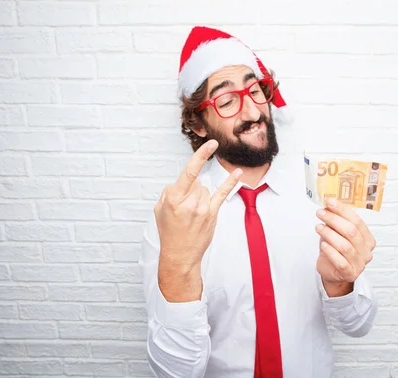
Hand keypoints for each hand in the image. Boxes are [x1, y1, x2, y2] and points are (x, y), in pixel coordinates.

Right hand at [154, 140, 241, 272]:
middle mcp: (190, 202)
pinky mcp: (212, 214)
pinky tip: (237, 173)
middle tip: (184, 207)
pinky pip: (223, 194)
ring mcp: (203, 208)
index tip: (210, 144)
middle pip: (197, 182)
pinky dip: (231, 182)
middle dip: (190, 189)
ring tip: (192, 213)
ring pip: (205, 189)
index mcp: (174, 199)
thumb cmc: (169, 232)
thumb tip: (182, 182)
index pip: (189, 172)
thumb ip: (169, 191)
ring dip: (200, 196)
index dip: (201, 156)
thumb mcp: (159, 209)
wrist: (180, 255)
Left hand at [315, 198, 375, 296]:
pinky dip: (331, 252)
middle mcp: (366, 251)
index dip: (342, 210)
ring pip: (345, 246)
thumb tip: (328, 205)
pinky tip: (323, 245)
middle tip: (320, 213)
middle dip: (334, 220)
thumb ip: (336, 221)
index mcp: (368, 239)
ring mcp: (359, 264)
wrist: (333, 273)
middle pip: (351, 232)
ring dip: (329, 234)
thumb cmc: (336, 251)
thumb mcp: (336, 234)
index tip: (329, 202)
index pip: (357, 221)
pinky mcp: (350, 274)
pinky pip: (341, 261)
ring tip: (318, 227)